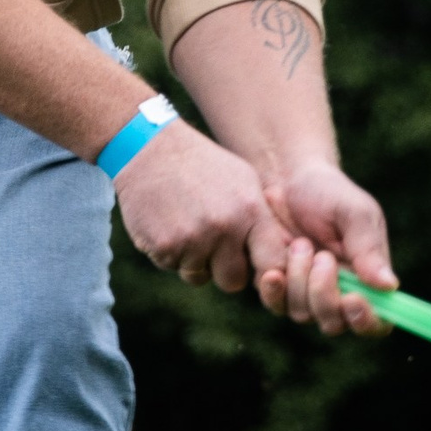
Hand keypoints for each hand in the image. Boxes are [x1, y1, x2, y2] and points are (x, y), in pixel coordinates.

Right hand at [114, 120, 279, 294]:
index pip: (273, 264)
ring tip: (186, 225)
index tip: (255, 264)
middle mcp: (224, 229)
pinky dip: (170, 253)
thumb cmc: (202, 164)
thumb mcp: (243, 180)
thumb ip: (261, 219)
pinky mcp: (164, 247)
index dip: (266, 271)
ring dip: (193, 261)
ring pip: (199, 276)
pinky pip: (172, 268)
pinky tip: (167, 224)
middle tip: (212, 246)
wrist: (149, 149)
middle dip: (224, 270)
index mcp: (250, 211)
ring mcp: (193, 240)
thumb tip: (282, 257)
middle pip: (233, 281)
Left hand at [259, 163, 395, 336]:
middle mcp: (338, 293)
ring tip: (300, 243)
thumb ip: (370, 249)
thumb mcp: (355, 213)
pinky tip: (273, 270)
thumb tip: (390, 286)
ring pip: (304, 314)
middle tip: (323, 257)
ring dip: (300, 280)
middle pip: (335, 324)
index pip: (377, 322)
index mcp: (368, 280)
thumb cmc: (329, 193)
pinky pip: (276, 304)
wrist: (286, 179)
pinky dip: (275, 289)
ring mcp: (306, 294)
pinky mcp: (279, 288)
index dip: (367, 322)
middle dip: (325, 295)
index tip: (352, 299)